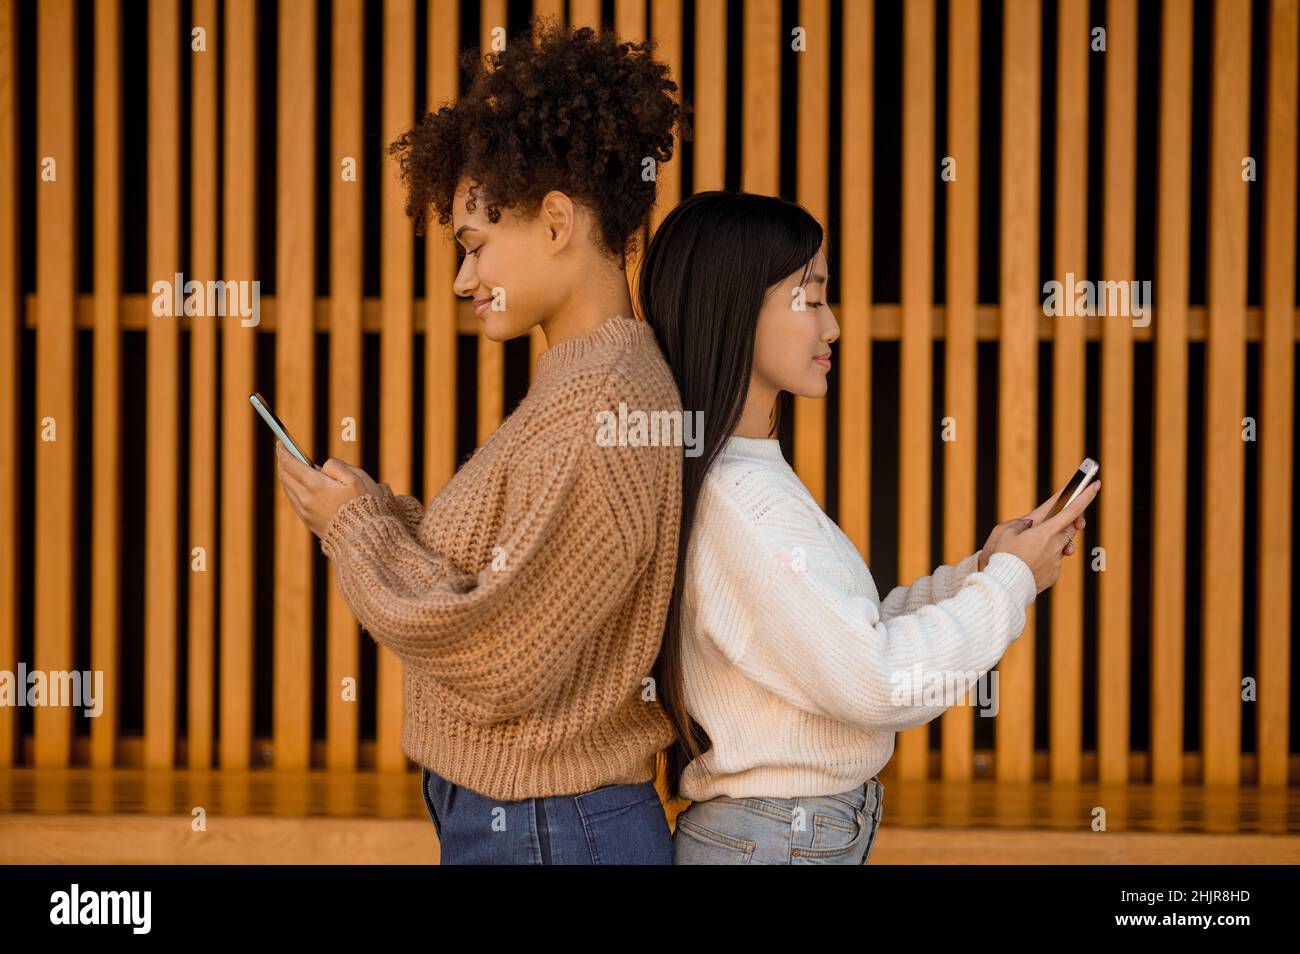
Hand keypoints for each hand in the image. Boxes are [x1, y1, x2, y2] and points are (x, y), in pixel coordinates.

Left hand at [275, 442, 383, 538]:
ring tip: (291, 467)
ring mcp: (305, 512)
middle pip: (285, 476)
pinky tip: (298, 486)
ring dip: (287, 476)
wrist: (364, 537)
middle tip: (284, 452)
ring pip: (288, 489)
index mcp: (316, 485)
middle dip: (283, 462)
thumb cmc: (365, 505)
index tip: (281, 443)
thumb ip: (336, 466)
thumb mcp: (357, 478)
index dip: (284, 451)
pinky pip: (294, 501)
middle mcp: (305, 499)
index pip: (291, 464)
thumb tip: (322, 467)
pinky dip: (292, 489)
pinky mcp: (309, 522)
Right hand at [983, 479, 1099, 591]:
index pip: (1072, 510)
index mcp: (1046, 531)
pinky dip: (1043, 560)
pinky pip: (1053, 563)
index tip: (1095, 484)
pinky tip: (1027, 564)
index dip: (1085, 495)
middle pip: (1070, 529)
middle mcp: (1056, 546)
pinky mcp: (1053, 576)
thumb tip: (1029, 525)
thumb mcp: (1003, 531)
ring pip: (1060, 547)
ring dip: (1050, 544)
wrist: (1002, 587)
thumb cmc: (1000, 556)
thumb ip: (1018, 524)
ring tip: (1029, 549)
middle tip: (1056, 520)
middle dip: (1068, 523)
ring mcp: (1056, 562)